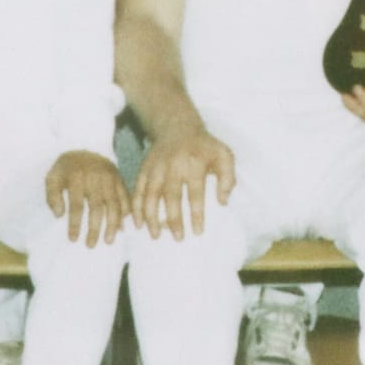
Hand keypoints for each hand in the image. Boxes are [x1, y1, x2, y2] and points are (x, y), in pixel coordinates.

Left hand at [45, 150, 129, 245]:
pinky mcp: (119, 178)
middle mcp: (95, 179)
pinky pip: (125, 197)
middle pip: (97, 208)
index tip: (73, 239)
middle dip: (95, 229)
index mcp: (77, 178)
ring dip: (113, 224)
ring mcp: (109, 178)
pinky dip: (126, 212)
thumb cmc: (67, 166)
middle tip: (91, 245)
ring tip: (109, 240)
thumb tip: (59, 215)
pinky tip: (124, 226)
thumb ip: (52, 195)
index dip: (75, 224)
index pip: (77, 206)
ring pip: (113, 205)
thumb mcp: (52, 176)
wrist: (85, 144)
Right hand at [134, 125, 234, 240]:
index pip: (195, 193)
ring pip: (150, 195)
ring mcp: (156, 167)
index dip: (196, 214)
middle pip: (171, 196)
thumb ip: (228, 177)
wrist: (178, 126)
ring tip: (155, 235)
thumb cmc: (204, 146)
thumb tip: (223, 201)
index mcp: (194, 163)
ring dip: (151, 216)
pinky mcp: (144, 169)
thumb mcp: (224, 155)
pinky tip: (138, 223)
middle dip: (173, 219)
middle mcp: (173, 165)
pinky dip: (135, 207)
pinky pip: (137, 190)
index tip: (198, 232)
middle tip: (178, 238)